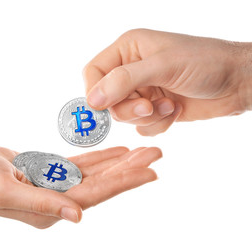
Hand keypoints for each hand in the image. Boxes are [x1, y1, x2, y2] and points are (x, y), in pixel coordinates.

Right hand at [0, 143, 160, 227]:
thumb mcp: (4, 192)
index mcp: (48, 209)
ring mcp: (55, 186)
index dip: (123, 183)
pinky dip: (101, 158)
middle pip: (102, 184)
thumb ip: (41, 204)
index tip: (150, 171)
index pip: (94, 195)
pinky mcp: (51, 172)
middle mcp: (57, 200)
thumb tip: (78, 216)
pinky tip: (117, 151)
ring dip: (120, 162)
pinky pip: (81, 165)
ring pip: (96, 173)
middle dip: (130, 169)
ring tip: (143, 150)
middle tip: (156, 154)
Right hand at [84, 29, 251, 135]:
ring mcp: (143, 90)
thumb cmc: (205, 62)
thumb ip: (124, 81)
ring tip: (170, 104)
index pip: (94, 72)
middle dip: (129, 107)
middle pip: (107, 99)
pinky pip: (141, 126)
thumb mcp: (162, 66)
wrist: (238, 82)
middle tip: (149, 106)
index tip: (103, 107)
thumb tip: (93, 99)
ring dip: (147, 115)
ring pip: (124, 115)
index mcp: (128, 50)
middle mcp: (131, 70)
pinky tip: (175, 110)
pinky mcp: (154, 108)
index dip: (95, 91)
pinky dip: (157, 123)